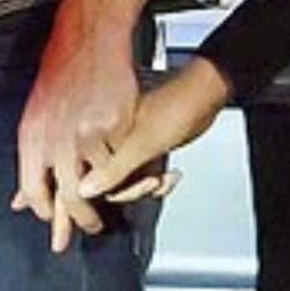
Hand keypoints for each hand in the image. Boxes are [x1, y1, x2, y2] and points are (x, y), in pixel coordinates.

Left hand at [14, 4, 141, 254]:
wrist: (86, 42)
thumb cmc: (60, 79)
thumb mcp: (34, 121)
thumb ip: (33, 164)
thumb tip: (18, 202)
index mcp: (32, 139)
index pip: (34, 192)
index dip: (47, 213)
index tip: (58, 225)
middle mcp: (56, 139)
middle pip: (68, 196)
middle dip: (81, 219)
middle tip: (93, 226)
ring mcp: (86, 133)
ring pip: (98, 181)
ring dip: (107, 197)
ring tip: (114, 203)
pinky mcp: (113, 125)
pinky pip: (120, 157)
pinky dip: (125, 167)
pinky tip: (129, 170)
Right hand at [77, 57, 230, 209]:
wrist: (205, 97)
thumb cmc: (176, 110)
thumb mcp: (142, 145)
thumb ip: (112, 170)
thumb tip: (83, 190)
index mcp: (98, 131)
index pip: (86, 174)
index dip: (102, 189)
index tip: (121, 193)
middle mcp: (108, 139)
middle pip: (107, 183)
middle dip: (133, 188)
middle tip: (151, 181)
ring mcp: (126, 146)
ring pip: (127, 183)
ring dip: (147, 187)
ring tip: (162, 178)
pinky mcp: (143, 151)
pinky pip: (142, 177)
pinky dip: (158, 182)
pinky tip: (172, 175)